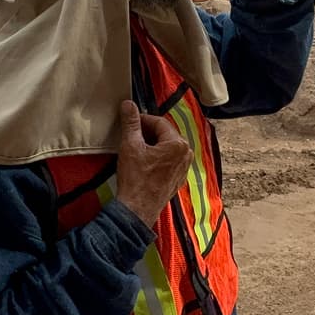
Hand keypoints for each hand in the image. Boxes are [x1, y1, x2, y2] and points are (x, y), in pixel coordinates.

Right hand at [115, 101, 191, 226]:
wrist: (137, 209)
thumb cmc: (136, 179)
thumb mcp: (130, 146)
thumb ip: (131, 123)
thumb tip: (128, 105)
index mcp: (178, 144)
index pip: (159, 122)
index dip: (142, 119)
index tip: (130, 121)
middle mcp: (186, 155)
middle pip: (164, 134)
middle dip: (147, 132)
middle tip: (130, 135)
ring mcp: (183, 168)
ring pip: (166, 148)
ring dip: (151, 145)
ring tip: (134, 149)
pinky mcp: (177, 179)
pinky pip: (168, 161)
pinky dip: (156, 158)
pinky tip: (142, 163)